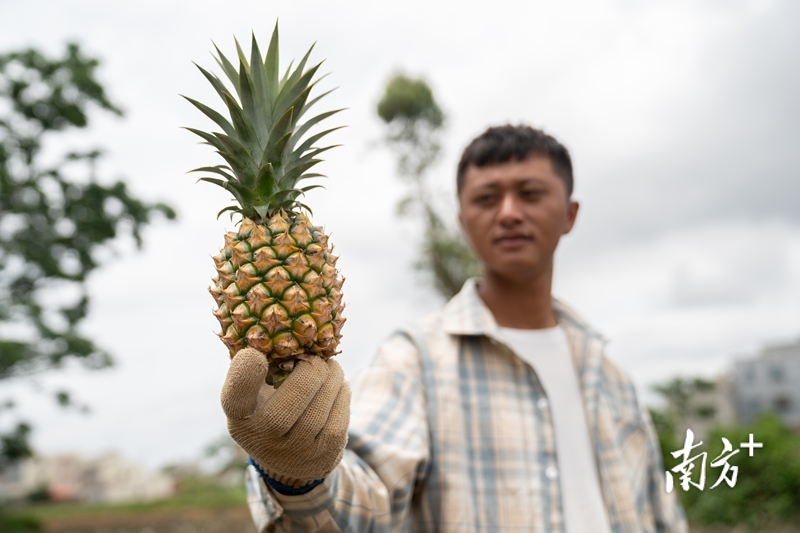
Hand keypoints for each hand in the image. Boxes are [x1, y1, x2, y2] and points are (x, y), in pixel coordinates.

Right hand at [220, 348, 349, 487]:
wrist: (291, 460)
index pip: (235, 396)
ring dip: (331, 378)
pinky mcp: (322, 456)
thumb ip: (263, 367)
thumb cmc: (270, 409)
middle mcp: (262, 439)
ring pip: (319, 408)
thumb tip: (284, 331)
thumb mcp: (257, 394)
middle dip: (311, 370)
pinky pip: (338, 419)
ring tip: (331, 367)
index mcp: (239, 418)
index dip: (245, 372)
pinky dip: (342, 395)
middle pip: (291, 399)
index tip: (257, 353)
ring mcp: (294, 452)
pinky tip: (339, 385)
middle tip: (317, 357)